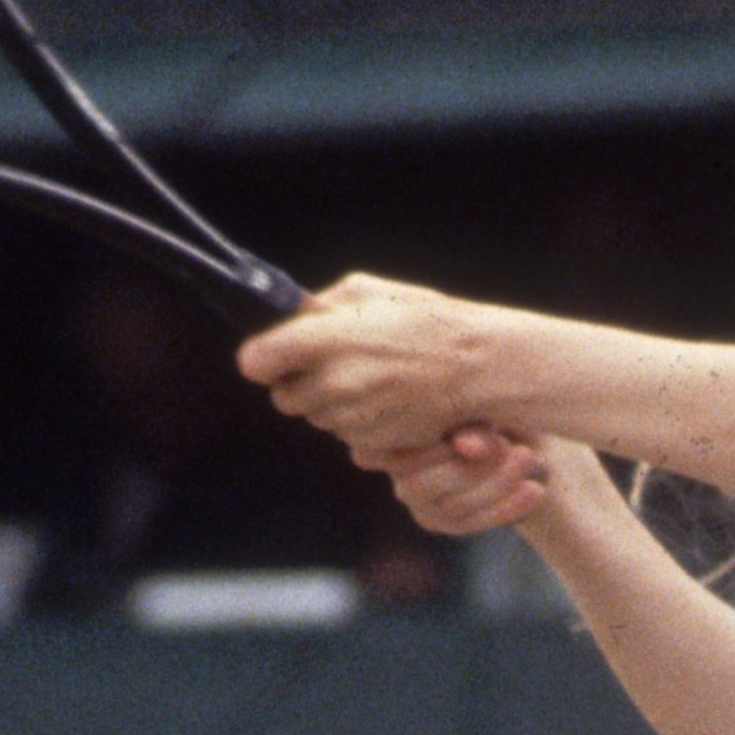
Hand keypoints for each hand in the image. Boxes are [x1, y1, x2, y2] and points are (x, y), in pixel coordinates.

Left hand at [237, 275, 490, 462]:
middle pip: (284, 397)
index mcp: (323, 341)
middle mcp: (331, 384)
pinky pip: (346, 435)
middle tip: (332, 365)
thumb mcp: (371, 292)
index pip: (256, 362)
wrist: (478, 367)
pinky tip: (386, 399)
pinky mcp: (370, 442)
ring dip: (331, 402)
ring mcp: (350, 418)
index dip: (263, 359)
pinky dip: (358, 421)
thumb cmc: (428, 322)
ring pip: (315, 418)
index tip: (274, 356)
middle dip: (300, 383)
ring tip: (371, 378)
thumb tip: (294, 319)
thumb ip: (322, 307)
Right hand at [374, 425, 563, 535]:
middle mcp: (398, 473)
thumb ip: (472, 427)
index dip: (442, 449)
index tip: (495, 437)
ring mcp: (419, 503)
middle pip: (423, 484)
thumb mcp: (486, 410)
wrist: (517, 437)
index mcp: (395, 437)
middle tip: (521, 452)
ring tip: (530, 461)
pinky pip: (473, 522)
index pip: (402, 452)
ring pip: (453, 506)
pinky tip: (536, 491)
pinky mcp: (445, 522)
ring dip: (497, 486)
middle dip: (475, 470)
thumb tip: (467, 447)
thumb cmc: (491, 409)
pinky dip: (507, 508)